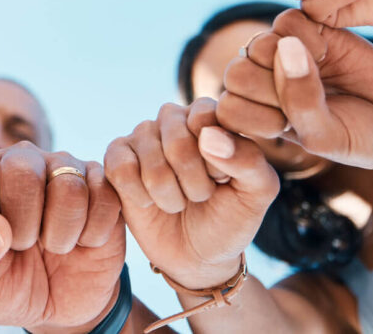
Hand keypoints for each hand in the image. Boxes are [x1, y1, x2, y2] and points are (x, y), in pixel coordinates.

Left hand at [0, 143, 124, 330]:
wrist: (61, 306)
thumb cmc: (7, 285)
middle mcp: (20, 159)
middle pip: (21, 169)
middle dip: (24, 225)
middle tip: (25, 245)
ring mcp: (64, 166)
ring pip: (67, 184)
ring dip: (61, 234)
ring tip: (55, 245)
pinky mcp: (103, 182)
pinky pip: (104, 197)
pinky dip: (93, 234)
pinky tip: (83, 241)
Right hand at [104, 100, 277, 290]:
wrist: (198, 257)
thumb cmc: (230, 218)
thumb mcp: (256, 193)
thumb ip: (248, 160)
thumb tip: (209, 137)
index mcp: (208, 116)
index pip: (204, 116)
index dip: (215, 157)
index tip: (222, 178)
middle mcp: (173, 119)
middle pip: (176, 141)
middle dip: (194, 183)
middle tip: (200, 197)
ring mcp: (142, 137)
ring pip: (150, 160)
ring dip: (169, 196)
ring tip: (178, 203)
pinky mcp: (116, 158)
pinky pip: (121, 169)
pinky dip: (139, 196)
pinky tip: (149, 203)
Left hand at [218, 9, 372, 167]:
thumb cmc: (362, 135)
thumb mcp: (330, 136)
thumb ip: (302, 103)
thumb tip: (285, 47)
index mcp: (259, 118)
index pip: (229, 110)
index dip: (255, 117)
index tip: (290, 127)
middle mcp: (264, 84)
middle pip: (236, 75)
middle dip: (271, 89)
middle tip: (307, 98)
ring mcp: (281, 55)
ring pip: (256, 45)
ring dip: (285, 59)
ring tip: (317, 71)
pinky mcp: (304, 29)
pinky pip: (284, 21)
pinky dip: (305, 34)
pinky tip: (325, 50)